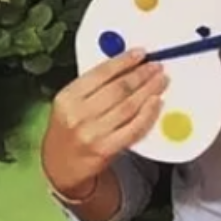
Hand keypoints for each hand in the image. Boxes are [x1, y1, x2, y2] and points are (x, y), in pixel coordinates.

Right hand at [42, 49, 165, 199]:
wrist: (59, 166)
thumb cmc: (67, 130)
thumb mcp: (70, 103)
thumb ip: (93, 85)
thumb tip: (126, 65)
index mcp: (67, 97)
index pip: (101, 73)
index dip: (124, 61)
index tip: (140, 53)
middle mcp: (78, 114)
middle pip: (118, 89)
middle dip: (141, 74)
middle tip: (156, 65)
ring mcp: (92, 134)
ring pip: (128, 106)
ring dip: (149, 91)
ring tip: (160, 80)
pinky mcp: (106, 150)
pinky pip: (133, 128)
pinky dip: (148, 114)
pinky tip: (156, 103)